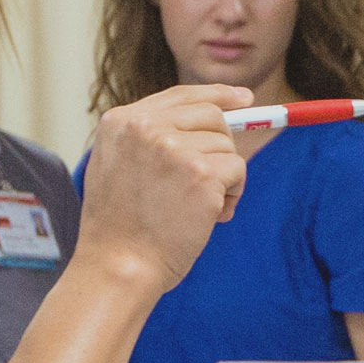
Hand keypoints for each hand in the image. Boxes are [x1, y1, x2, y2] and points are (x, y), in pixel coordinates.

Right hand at [75, 85, 252, 289]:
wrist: (119, 267)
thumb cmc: (121, 228)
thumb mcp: (119, 167)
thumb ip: (153, 139)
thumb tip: (216, 115)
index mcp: (120, 122)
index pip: (180, 95)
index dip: (216, 96)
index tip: (244, 98)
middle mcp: (144, 127)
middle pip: (212, 116)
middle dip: (222, 145)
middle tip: (213, 179)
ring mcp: (173, 148)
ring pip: (227, 146)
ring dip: (224, 178)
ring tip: (198, 208)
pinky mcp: (201, 173)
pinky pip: (238, 170)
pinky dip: (232, 194)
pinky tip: (209, 217)